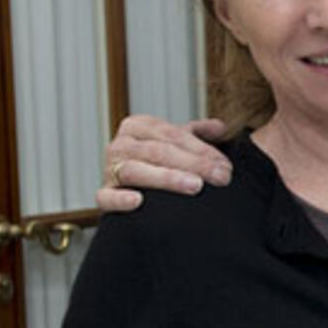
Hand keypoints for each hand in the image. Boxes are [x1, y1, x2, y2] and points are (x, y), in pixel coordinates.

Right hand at [98, 115, 232, 211]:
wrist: (128, 193)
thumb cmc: (155, 164)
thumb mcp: (174, 144)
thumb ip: (195, 134)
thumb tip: (220, 127)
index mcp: (138, 127)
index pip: (172, 134)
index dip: (201, 149)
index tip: (225, 165)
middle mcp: (121, 145)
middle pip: (158, 151)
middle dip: (194, 164)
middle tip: (221, 177)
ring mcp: (109, 170)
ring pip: (136, 170)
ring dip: (167, 178)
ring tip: (195, 186)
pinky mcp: (103, 195)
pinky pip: (106, 197)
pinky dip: (120, 199)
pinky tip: (138, 201)